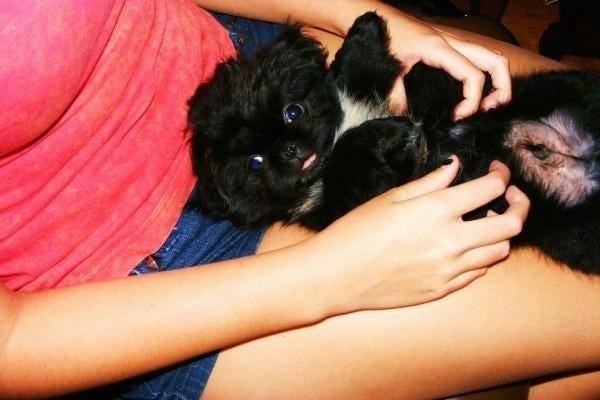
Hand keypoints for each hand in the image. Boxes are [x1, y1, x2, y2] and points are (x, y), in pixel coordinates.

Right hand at [308, 157, 528, 313]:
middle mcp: (451, 242)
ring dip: (501, 233)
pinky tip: (466, 247)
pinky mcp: (442, 290)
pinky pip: (478, 273)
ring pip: (499, 251)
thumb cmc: (356, 231)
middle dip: (519, 204)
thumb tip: (454, 167)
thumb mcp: (390, 198)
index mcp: (436, 211)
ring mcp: (449, 270)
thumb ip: (429, 182)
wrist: (337, 276)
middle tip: (511, 196)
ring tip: (486, 223)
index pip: (490, 189)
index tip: (497, 171)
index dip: (501, 175)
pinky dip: (482, 256)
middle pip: (510, 224)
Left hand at [381, 10, 511, 118]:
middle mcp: (452, 42)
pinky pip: (477, 56)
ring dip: (498, 79)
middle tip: (490, 109)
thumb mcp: (389, 69)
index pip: (472, 75)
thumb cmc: (384, 37)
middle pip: (495, 61)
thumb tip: (406, 118)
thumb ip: (397, 95)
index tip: (458, 117)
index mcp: (439, 49)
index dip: (472, 101)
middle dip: (502, 87)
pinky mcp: (449, 44)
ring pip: (491, 56)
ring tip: (488, 103)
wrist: (377, 16)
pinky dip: (485, 73)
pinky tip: (475, 90)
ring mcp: (453, 41)